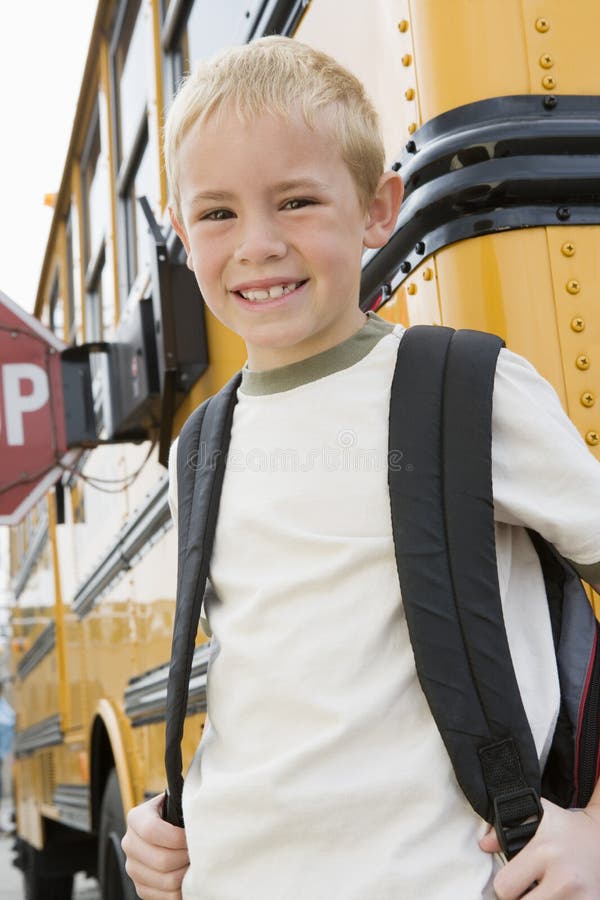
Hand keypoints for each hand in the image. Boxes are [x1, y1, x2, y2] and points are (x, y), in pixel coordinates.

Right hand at [121, 792, 189, 898]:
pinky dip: (181, 889)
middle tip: (198, 851)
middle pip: (161, 860)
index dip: (176, 837)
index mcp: (136, 819)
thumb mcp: (176, 801)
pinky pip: (164, 896)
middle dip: (186, 857)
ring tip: (195, 863)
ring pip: (165, 881)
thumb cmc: (177, 814)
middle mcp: (130, 844)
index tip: (192, 836)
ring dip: (186, 874)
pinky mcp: (141, 887)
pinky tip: (188, 876)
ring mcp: (133, 868)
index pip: (151, 831)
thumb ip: (184, 801)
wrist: (169, 827)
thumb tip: (200, 802)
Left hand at [479, 798, 599, 897]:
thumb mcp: (539, 816)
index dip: (505, 887)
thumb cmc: (568, 827)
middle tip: (525, 891)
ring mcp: (581, 897)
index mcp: (544, 852)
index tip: (511, 883)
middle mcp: (563, 878)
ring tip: (542, 893)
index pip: (505, 888)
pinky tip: (557, 897)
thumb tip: (484, 844)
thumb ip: (506, 828)